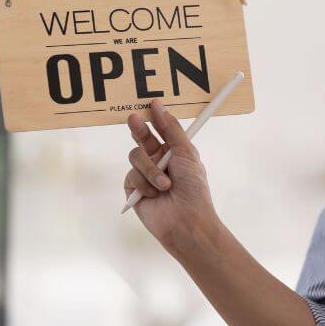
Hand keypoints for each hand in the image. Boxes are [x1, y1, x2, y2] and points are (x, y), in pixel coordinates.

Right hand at [122, 100, 219, 251]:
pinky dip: (144, 184)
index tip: (151, 105)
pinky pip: (131, 176)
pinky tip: (154, 195)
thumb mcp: (186, 153)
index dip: (155, 119)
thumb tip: (159, 106)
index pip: (161, 131)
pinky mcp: (134, 190)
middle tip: (134, 119)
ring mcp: (145, 176)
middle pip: (142, 139)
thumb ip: (171, 130)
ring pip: (135, 156)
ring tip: (165, 185)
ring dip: (151, 170)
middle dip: (139, 129)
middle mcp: (158, 162)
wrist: (186, 220)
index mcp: (174, 153)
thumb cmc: (193, 188)